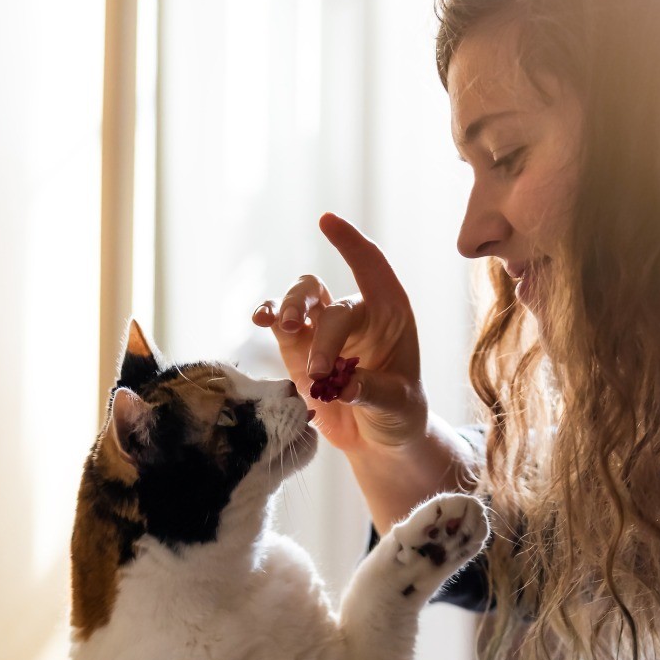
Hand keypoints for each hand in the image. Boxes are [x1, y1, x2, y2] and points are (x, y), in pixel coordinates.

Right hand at [252, 213, 427, 456]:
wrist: (377, 437)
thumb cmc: (399, 412)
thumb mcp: (398, 405)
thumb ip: (373, 392)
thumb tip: (344, 385)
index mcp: (389, 314)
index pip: (371, 267)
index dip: (350, 244)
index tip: (326, 222)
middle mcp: (355, 313)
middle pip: (327, 299)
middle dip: (319, 329)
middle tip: (320, 371)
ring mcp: (323, 328)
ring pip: (300, 298)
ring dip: (288, 309)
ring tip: (283, 328)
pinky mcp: (299, 347)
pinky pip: (279, 322)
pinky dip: (268, 315)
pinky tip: (260, 318)